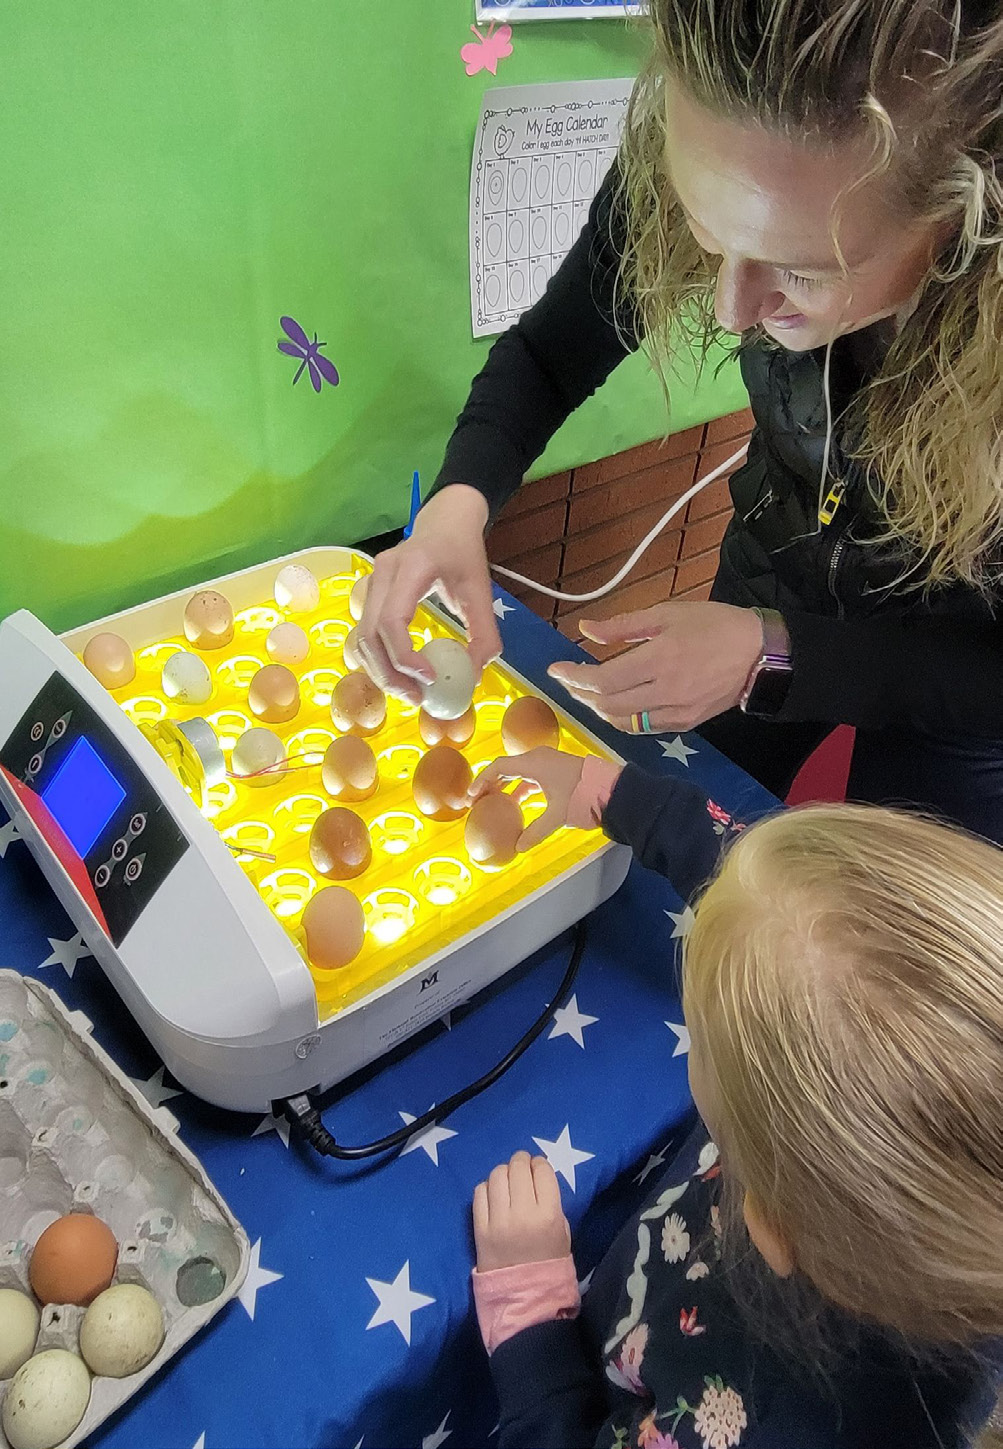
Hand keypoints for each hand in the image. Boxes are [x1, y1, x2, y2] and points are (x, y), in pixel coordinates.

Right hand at [357, 485, 502, 703]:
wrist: (445, 520)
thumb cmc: (464, 553)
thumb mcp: (481, 590)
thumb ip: (484, 632)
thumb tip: (475, 675)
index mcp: (411, 567)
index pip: (391, 620)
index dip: (405, 656)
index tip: (430, 678)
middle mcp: (382, 574)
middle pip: (369, 635)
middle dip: (390, 674)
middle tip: (416, 699)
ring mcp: (370, 582)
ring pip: (361, 638)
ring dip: (381, 671)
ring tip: (409, 692)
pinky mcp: (369, 593)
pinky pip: (363, 633)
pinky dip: (377, 659)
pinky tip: (399, 674)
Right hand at [469, 748, 584, 850]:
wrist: (613, 790)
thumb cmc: (583, 798)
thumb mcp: (557, 817)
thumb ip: (535, 831)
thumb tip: (518, 847)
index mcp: (534, 763)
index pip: (499, 767)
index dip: (482, 781)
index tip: (471, 796)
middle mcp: (539, 758)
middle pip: (506, 768)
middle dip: (490, 784)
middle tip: (477, 801)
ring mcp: (549, 763)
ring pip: (519, 773)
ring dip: (505, 787)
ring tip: (493, 804)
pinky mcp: (557, 771)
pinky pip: (531, 777)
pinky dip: (521, 789)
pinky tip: (516, 805)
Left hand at [473, 1151, 570, 1271]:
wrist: (524, 1296)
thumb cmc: (548, 1262)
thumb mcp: (562, 1231)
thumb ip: (551, 1201)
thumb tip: (536, 1176)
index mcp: (548, 1215)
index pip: (542, 1171)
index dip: (540, 1164)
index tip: (538, 1168)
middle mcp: (523, 1213)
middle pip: (518, 1167)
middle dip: (521, 1162)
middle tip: (522, 1168)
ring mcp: (498, 1220)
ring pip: (497, 1175)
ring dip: (504, 1172)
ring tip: (508, 1181)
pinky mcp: (480, 1228)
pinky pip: (479, 1193)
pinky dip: (487, 1188)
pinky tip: (494, 1195)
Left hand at [547, 601, 762, 732]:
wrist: (760, 654)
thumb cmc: (714, 625)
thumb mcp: (667, 613)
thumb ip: (623, 626)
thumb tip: (584, 628)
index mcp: (659, 659)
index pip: (602, 679)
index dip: (573, 677)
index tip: (555, 670)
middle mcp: (665, 691)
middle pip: (606, 704)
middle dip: (580, 694)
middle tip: (569, 680)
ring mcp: (676, 712)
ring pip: (622, 721)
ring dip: (598, 709)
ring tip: (587, 693)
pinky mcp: (685, 724)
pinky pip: (643, 728)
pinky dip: (621, 719)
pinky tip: (615, 705)